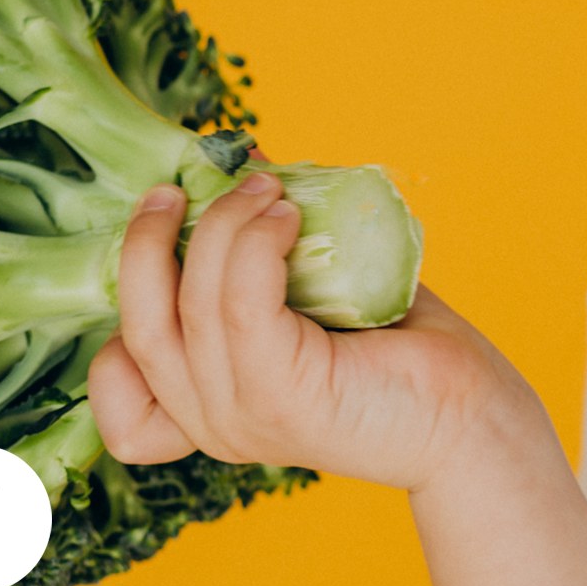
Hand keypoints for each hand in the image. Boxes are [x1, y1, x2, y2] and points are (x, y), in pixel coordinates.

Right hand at [86, 167, 533, 491]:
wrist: (469, 417)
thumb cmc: (397, 354)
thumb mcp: (310, 299)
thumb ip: (264, 256)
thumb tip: (243, 164)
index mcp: (205, 408)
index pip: (117, 388)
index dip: (122, 311)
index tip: (161, 242)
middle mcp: (212, 421)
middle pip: (138, 325)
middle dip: (146, 243)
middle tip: (179, 189)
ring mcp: (243, 415)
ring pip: (191, 304)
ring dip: (222, 227)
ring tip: (266, 189)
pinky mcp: (284, 396)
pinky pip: (241, 306)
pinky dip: (255, 247)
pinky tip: (288, 216)